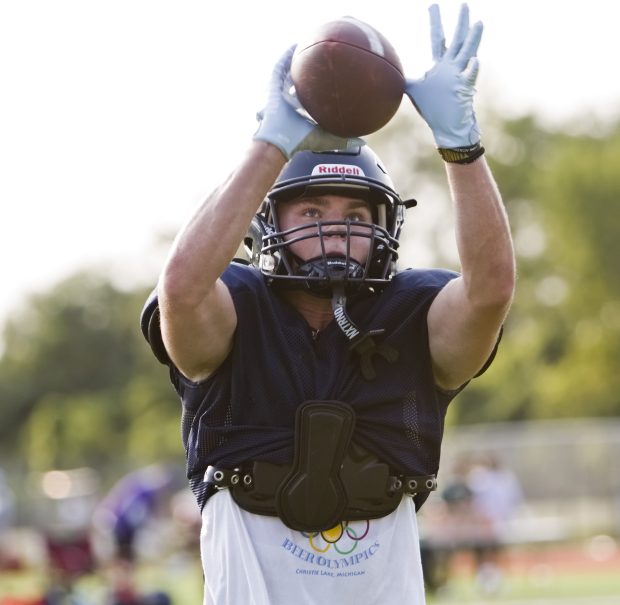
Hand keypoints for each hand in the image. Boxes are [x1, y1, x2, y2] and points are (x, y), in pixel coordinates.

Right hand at [253, 46, 362, 157]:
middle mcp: (290, 101)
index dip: (318, 90)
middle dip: (307, 72)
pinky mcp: (273, 87)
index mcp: (300, 112)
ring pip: (289, 72)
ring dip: (297, 60)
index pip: (310, 98)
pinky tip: (295, 45)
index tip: (330, 82)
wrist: (282, 141)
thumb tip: (363, 143)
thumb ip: (343, 141)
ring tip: (307, 46)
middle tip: (320, 61)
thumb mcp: (326, 139)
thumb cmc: (301, 142)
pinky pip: (279, 67)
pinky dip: (286, 56)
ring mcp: (280, 93)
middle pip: (299, 82)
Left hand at [405, 4, 482, 148]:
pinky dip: (472, 70)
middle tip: (463, 4)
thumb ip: (406, 80)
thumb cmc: (434, 109)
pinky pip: (469, 78)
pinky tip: (475, 61)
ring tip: (478, 22)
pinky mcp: (464, 90)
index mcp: (440, 65)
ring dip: (473, 39)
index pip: (438, 39)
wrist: (449, 126)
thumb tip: (389, 74)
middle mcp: (452, 67)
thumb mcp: (416, 91)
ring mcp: (460, 77)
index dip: (435, 22)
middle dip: (460, 22)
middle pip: (457, 40)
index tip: (433, 5)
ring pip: (468, 54)